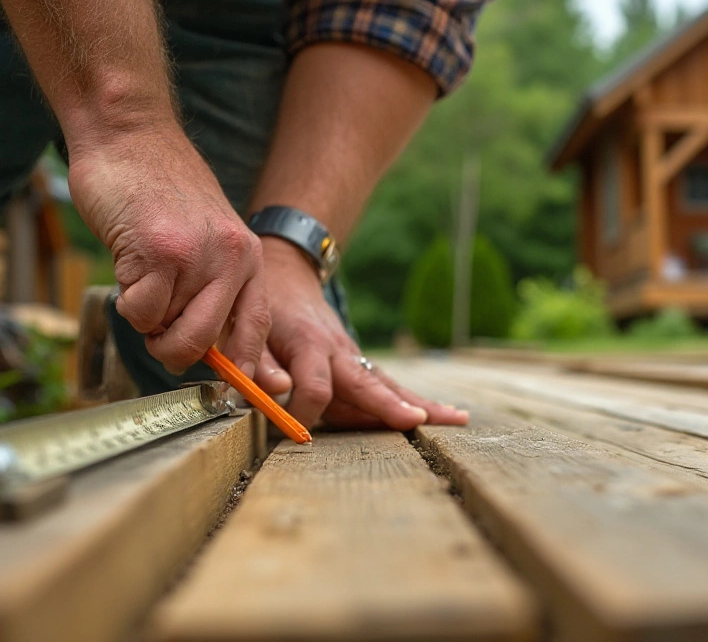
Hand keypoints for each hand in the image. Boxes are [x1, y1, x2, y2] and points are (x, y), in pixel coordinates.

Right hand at [66, 123, 269, 375]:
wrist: (130, 134)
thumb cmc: (160, 194)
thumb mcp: (208, 239)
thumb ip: (217, 290)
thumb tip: (227, 359)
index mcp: (249, 259)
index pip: (258, 330)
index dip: (249, 370)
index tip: (239, 393)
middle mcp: (232, 260)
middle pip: (209, 344)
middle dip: (176, 351)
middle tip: (157, 331)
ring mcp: (197, 256)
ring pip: (170, 331)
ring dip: (147, 321)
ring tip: (143, 283)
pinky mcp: (158, 253)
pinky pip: (140, 312)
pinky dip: (127, 303)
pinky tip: (128, 266)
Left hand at [253, 238, 467, 429]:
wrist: (288, 277)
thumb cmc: (264, 308)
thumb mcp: (249, 329)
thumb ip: (258, 364)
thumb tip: (275, 393)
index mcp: (308, 344)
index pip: (314, 389)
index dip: (303, 414)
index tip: (290, 430)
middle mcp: (338, 351)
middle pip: (368, 384)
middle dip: (392, 405)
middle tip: (419, 422)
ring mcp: (353, 357)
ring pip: (387, 384)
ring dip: (421, 404)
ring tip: (458, 419)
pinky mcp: (359, 364)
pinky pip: (385, 385)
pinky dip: (413, 401)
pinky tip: (444, 415)